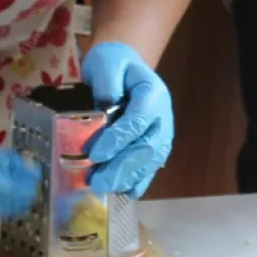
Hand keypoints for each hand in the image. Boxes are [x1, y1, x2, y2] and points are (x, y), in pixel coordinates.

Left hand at [81, 42, 172, 198]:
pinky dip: (141, 180)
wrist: (125, 66)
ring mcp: (162, 130)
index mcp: (152, 92)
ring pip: (152, 158)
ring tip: (105, 187)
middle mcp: (163, 113)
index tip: (94, 154)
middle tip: (97, 182)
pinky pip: (152, 164)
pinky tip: (126, 192)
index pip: (138, 119)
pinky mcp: (157, 142)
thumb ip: (105, 84)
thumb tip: (103, 110)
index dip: (118, 139)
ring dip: (129, 176)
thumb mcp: (105, 64)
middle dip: (122, 166)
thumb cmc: (113, 64)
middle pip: (148, 145)